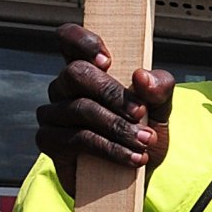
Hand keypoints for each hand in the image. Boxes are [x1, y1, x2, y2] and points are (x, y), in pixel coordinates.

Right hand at [35, 24, 174, 178]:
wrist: (140, 172)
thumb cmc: (145, 130)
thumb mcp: (162, 106)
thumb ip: (159, 87)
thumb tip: (142, 77)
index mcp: (90, 68)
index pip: (69, 38)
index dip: (82, 41)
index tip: (107, 60)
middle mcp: (65, 86)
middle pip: (76, 73)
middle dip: (112, 94)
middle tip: (141, 113)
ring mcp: (54, 113)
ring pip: (79, 109)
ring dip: (117, 127)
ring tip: (144, 142)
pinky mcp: (49, 141)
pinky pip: (75, 139)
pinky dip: (108, 149)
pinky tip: (131, 157)